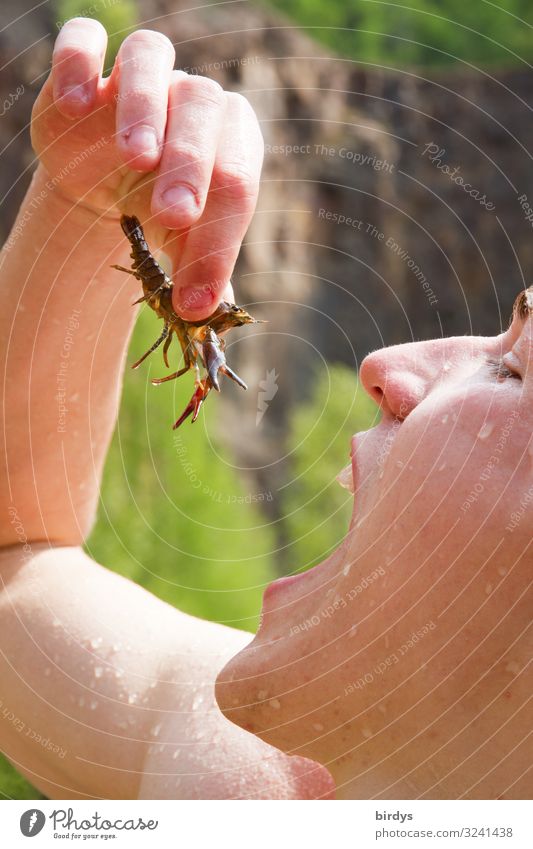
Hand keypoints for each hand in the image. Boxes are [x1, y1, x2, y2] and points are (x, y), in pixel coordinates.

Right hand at [30, 18, 263, 318]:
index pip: (237, 179)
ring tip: (135, 156)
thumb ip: (201, 274)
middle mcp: (194, 99)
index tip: (192, 295)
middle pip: (204, 109)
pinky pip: (84, 39)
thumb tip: (206, 313)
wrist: (105, 188)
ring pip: (152, 57)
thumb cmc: (158, 216)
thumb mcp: (183, 249)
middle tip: (173, 215)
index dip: (220, 238)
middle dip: (192, 165)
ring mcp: (144, 76)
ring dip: (146, 104)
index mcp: (232, 142)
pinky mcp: (88, 68)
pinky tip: (74, 105)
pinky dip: (79, 61)